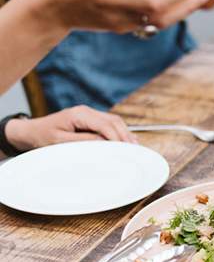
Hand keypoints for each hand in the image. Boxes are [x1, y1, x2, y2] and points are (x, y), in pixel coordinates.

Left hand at [5, 106, 134, 151]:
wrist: (31, 131)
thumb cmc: (42, 136)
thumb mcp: (60, 141)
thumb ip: (83, 141)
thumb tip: (104, 143)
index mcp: (80, 114)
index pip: (106, 125)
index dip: (117, 138)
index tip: (126, 150)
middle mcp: (87, 111)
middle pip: (114, 121)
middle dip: (125, 135)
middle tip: (135, 150)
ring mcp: (89, 114)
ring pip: (114, 121)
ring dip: (124, 133)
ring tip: (134, 147)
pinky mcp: (89, 120)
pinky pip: (109, 124)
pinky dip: (118, 132)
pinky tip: (126, 141)